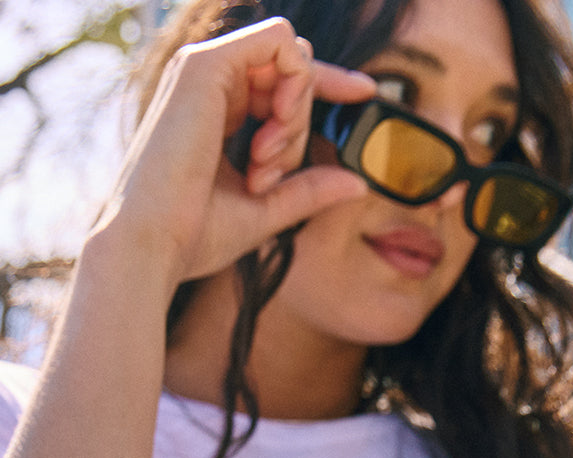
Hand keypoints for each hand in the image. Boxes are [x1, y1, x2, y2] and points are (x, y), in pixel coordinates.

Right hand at [96, 17, 374, 290]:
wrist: (151, 245)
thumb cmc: (194, 236)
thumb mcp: (265, 210)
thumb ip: (308, 190)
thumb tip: (358, 183)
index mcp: (217, 111)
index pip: (281, 78)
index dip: (327, 83)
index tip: (365, 95)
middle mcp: (209, 84)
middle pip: (294, 73)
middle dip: (301, 126)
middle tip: (269, 172)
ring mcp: (204, 69)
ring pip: (292, 58)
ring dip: (297, 112)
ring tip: (264, 161)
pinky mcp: (205, 65)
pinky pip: (281, 42)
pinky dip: (296, 82)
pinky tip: (277, 126)